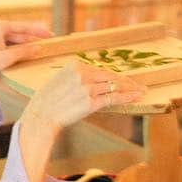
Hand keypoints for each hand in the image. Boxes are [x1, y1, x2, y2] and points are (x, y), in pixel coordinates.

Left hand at [0, 19, 53, 80]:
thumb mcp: (6, 57)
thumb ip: (24, 52)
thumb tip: (39, 48)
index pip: (23, 27)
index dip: (38, 31)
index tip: (51, 35)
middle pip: (19, 35)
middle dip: (33, 41)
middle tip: (48, 45)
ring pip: (15, 42)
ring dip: (26, 47)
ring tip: (39, 52)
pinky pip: (9, 47)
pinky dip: (18, 51)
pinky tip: (26, 57)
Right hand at [23, 61, 145, 132]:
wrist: (41, 116)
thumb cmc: (47, 101)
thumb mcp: (59, 80)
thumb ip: (75, 77)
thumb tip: (90, 80)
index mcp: (75, 66)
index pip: (100, 69)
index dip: (114, 75)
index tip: (123, 79)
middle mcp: (83, 74)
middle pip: (110, 76)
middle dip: (126, 81)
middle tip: (137, 84)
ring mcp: (88, 88)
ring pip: (115, 86)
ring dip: (130, 88)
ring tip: (140, 90)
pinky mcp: (91, 102)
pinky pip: (114, 97)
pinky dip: (127, 96)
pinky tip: (137, 96)